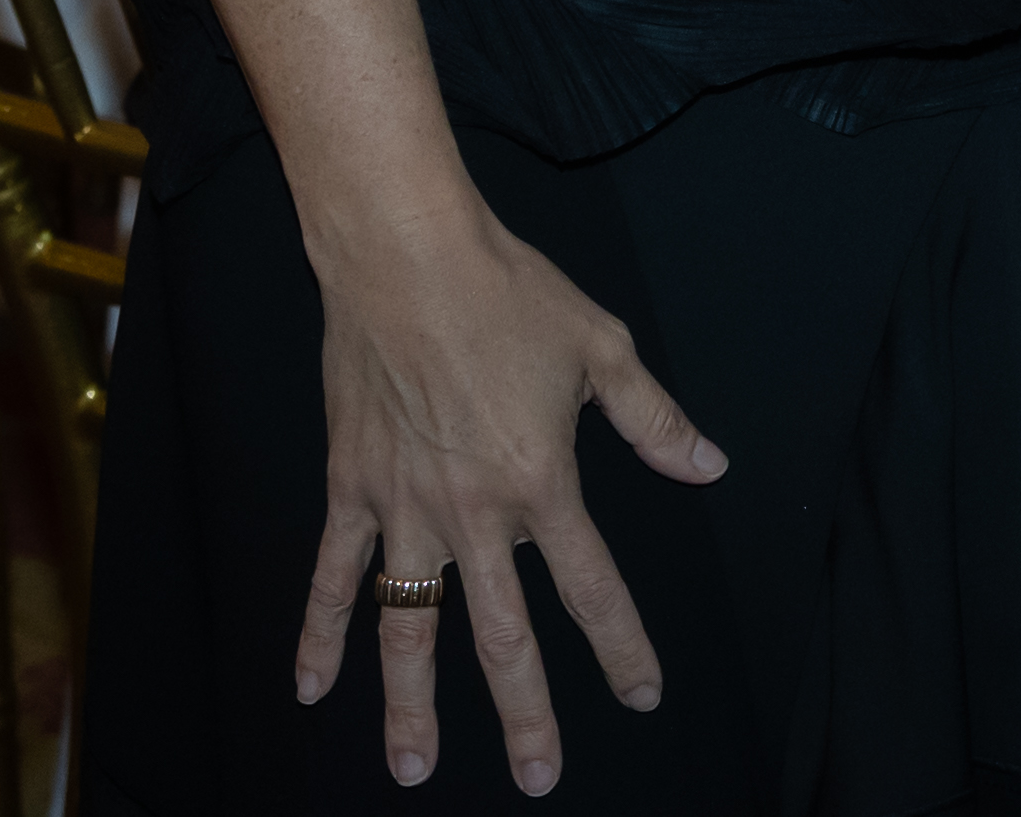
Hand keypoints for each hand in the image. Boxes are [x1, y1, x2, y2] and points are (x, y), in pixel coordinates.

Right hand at [302, 198, 726, 791]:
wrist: (406, 256)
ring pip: (410, 627)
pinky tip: (310, 689)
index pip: (593, 585)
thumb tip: (710, 467)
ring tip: (414, 771)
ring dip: (412, 706)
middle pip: (504, 635)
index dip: (621, 645)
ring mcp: (406, 508)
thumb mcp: (603, 347)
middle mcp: (475, 513)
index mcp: (542, 482)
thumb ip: (654, 420)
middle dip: (526, 713)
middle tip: (540, 777)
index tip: (641, 694)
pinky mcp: (352, 489)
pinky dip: (319, 634)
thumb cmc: (509, 293)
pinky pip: (334, 576)